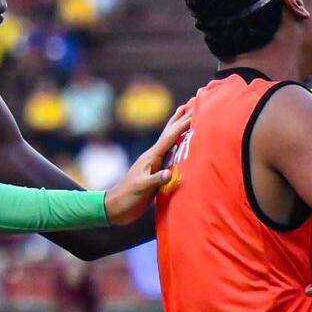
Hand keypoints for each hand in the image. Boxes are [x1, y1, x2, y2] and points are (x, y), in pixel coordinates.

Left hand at [105, 106, 193, 224]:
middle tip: (192, 103)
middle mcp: (154, 157)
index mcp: (151, 157)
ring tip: (186, 115)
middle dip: (180, 118)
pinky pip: (171, 154)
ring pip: (170, 141)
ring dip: (178, 128)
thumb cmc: (127, 198)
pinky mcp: (156, 172)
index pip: (170, 137)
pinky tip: (181, 145)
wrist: (115, 207)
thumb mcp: (141, 188)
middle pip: (169, 133)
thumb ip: (155, 180)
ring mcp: (155, 164)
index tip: (195, 111)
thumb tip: (169, 173)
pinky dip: (178, 146)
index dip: (183, 124)